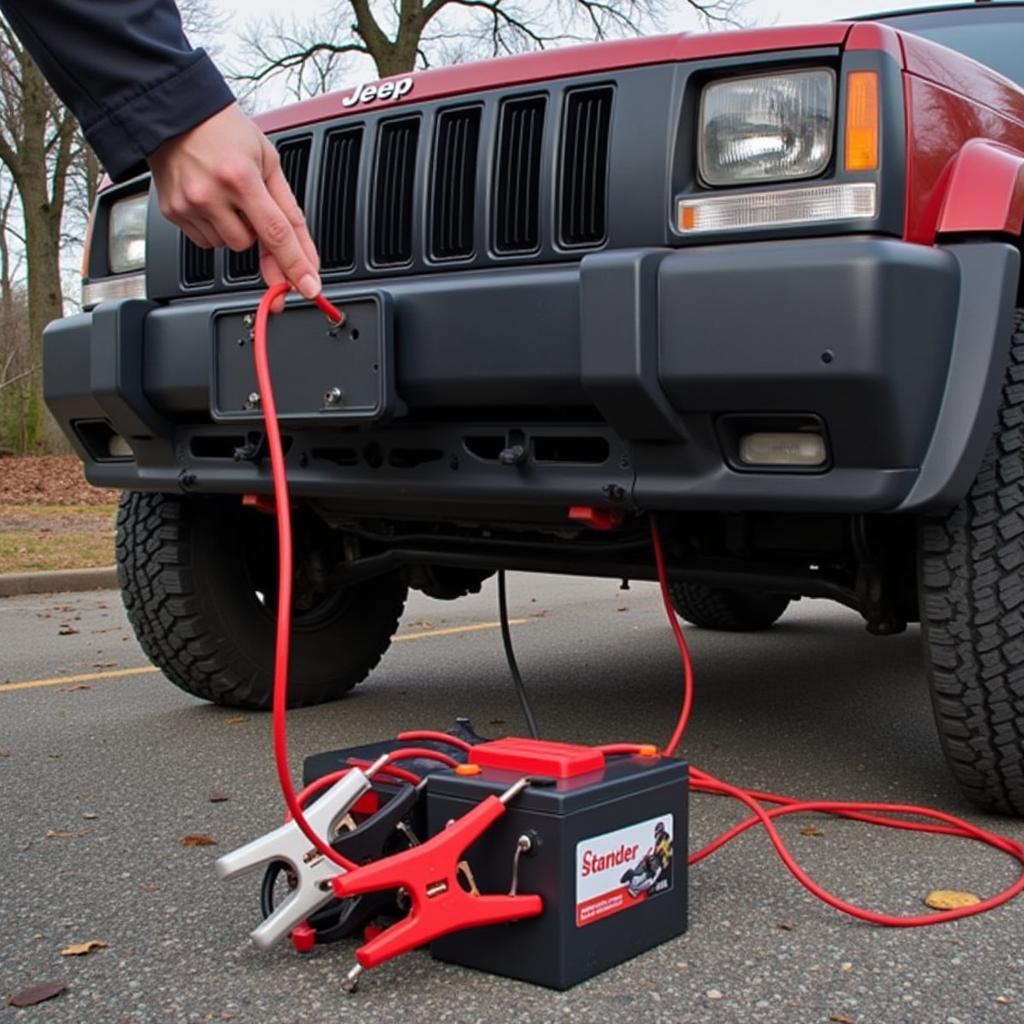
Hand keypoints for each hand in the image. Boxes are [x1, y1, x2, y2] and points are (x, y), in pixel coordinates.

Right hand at [148, 103, 320, 300]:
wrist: (175, 112)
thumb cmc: (225, 131)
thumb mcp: (268, 160)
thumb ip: (289, 210)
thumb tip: (305, 254)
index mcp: (240, 177)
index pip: (276, 233)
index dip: (295, 264)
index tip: (309, 288)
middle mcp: (211, 194)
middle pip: (249, 244)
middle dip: (255, 232)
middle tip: (249, 202)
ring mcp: (188, 205)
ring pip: (227, 245)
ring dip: (234, 228)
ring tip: (225, 194)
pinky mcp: (172, 212)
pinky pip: (205, 241)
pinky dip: (214, 227)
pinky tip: (210, 200)